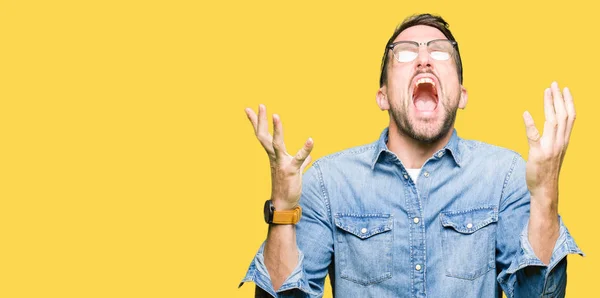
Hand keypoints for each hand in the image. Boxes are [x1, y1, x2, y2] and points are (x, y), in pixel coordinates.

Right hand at [245, 104, 313, 209]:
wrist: (284, 205)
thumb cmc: (288, 187)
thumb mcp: (296, 171)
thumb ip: (302, 161)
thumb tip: (309, 157)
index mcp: (274, 155)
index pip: (262, 135)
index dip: (256, 122)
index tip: (248, 109)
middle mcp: (274, 157)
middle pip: (264, 136)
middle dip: (261, 120)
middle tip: (259, 105)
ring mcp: (281, 163)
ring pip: (276, 144)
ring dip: (276, 129)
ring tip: (276, 115)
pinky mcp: (291, 170)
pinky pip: (299, 158)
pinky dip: (305, 149)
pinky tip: (311, 139)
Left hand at [522, 81, 575, 208]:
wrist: (545, 188)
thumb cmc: (547, 169)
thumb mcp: (555, 150)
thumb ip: (555, 137)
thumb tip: (552, 123)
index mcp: (564, 140)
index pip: (570, 117)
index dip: (568, 102)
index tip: (565, 88)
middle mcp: (560, 142)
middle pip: (562, 115)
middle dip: (559, 98)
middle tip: (554, 84)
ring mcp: (549, 147)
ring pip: (552, 121)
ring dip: (549, 105)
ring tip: (546, 91)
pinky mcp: (537, 154)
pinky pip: (534, 137)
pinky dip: (530, 124)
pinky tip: (525, 113)